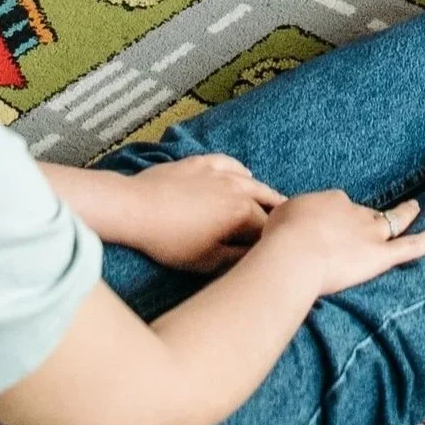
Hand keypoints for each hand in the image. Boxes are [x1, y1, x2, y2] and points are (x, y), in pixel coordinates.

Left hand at [114, 154, 282, 272]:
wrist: (135, 208)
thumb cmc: (169, 240)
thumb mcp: (206, 261)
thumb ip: (236, 259)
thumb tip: (256, 257)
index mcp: (242, 213)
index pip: (269, 226)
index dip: (276, 237)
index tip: (280, 245)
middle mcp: (237, 188)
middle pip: (266, 199)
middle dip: (278, 211)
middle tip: (289, 219)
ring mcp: (218, 172)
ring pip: (251, 180)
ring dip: (264, 191)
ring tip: (273, 198)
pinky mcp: (200, 163)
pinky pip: (228, 163)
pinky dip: (240, 170)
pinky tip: (243, 174)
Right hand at [259, 190, 424, 298]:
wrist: (292, 252)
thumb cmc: (278, 240)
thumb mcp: (274, 223)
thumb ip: (285, 225)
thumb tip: (279, 229)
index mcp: (328, 202)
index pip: (336, 207)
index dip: (333, 218)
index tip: (324, 227)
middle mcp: (352, 212)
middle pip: (364, 213)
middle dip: (368, 214)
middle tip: (375, 211)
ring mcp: (369, 233)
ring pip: (391, 222)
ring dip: (404, 213)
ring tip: (415, 207)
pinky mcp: (381, 256)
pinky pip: (412, 246)